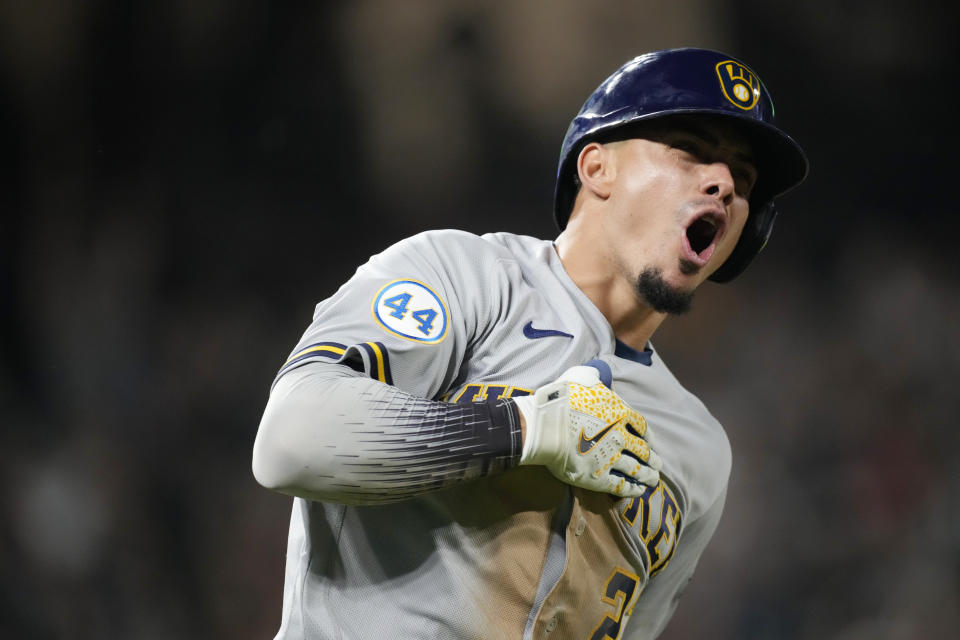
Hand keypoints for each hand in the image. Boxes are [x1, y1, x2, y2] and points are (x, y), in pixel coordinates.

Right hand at [512, 366, 661, 496]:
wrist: (544, 426)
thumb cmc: (560, 399)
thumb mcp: (582, 376)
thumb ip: (596, 376)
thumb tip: (600, 375)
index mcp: (620, 413)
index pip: (642, 426)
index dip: (648, 436)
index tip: (650, 442)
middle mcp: (620, 436)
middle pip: (643, 450)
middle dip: (652, 458)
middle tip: (657, 464)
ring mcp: (611, 458)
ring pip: (636, 469)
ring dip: (647, 475)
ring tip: (653, 480)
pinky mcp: (598, 477)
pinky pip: (620, 486)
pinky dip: (632, 490)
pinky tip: (638, 491)